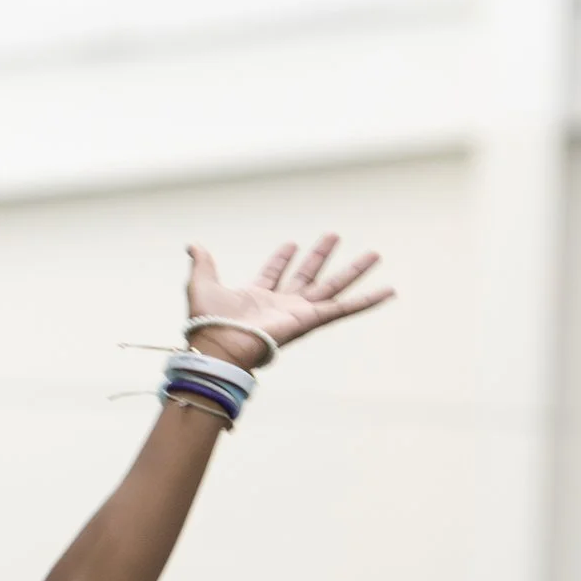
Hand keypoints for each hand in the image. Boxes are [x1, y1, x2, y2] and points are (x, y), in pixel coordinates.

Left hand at [186, 234, 390, 365]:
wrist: (219, 345)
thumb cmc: (207, 322)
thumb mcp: (202, 284)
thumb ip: (202, 264)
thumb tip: (193, 245)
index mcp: (258, 296)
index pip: (274, 273)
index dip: (282, 258)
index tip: (291, 243)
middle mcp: (281, 305)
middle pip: (307, 275)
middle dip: (320, 256)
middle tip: (334, 235)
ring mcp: (299, 313)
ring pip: (333, 287)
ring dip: (353, 271)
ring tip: (374, 254)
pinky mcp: (312, 320)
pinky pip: (344, 309)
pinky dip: (367, 301)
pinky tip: (388, 291)